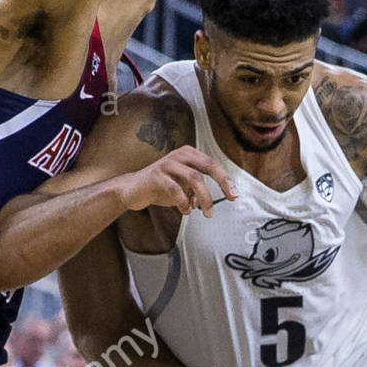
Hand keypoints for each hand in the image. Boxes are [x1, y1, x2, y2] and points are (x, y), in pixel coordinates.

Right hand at [114, 146, 237, 216]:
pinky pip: (175, 189)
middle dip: (222, 182)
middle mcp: (179, 155)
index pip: (212, 164)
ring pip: (194, 178)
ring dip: (204, 198)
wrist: (132, 190)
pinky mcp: (155, 175)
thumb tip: (210, 202)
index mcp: (188, 155)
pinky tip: (185, 210)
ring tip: (206, 212)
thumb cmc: (159, 187)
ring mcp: (167, 164)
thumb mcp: (183, 188)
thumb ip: (197, 191)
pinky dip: (183, 202)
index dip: (225, 179)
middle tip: (230, 198)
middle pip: (207, 166)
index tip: (234, 194)